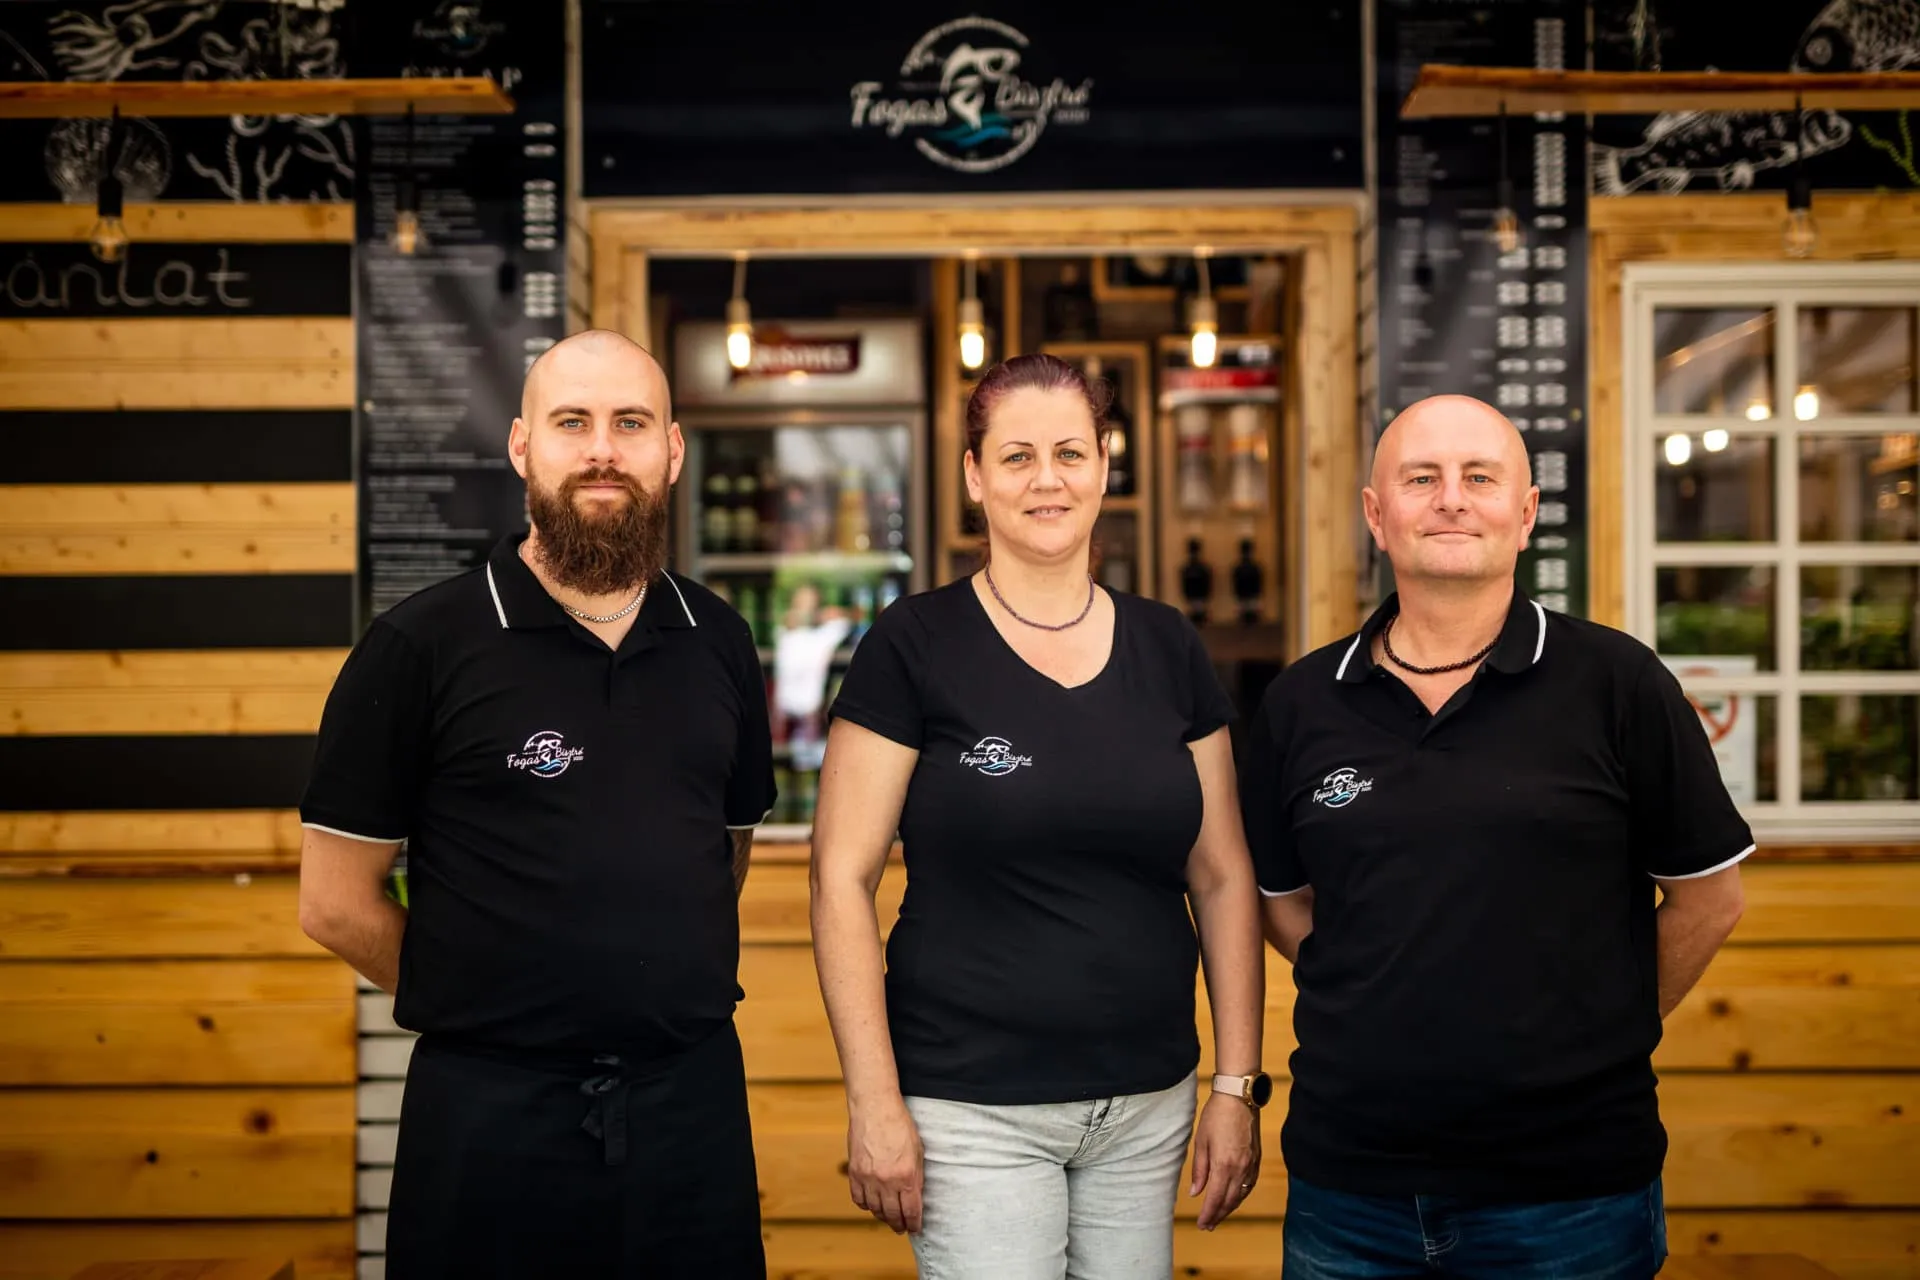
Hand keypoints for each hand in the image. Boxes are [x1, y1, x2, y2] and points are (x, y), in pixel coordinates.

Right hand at [847, 1096, 924, 1234]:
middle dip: (898, 1225)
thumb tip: (915, 1196)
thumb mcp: (917, 1151)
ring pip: (875, 1210)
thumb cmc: (899, 1125)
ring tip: (888, 1217)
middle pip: (892, 1215)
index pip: (911, 1210)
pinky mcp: (854, 1172)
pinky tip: (871, 1204)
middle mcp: (886, 1181)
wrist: (875, 1107)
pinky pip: (858, 1199)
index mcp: (906, 1176)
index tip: (915, 1228)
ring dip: (882, 1217)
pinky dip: (865, 1205)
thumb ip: (916, 1176)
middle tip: (901, 1228)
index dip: (914, 1223)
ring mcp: (868, 1178)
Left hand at [1188, 1091, 1259, 1229]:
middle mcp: (1240, 1168)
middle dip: (1218, 1215)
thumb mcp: (1201, 1141)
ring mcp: (1251, 1164)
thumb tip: (1195, 1192)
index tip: (1201, 1224)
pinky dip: (1241, 1196)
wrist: (1239, 1097)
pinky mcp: (1256, 1159)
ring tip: (1219, 1216)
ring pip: (1241, 1195)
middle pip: (1229, 1201)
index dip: (1208, 1214)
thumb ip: (1199, 1169)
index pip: (1216, 1198)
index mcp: (1223, 1165)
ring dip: (1230, 1208)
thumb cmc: (1216, 1116)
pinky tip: (1234, 1199)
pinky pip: (1249, 1185)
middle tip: (1207, 1226)